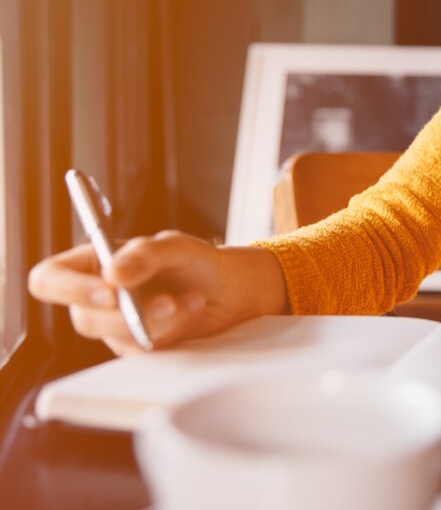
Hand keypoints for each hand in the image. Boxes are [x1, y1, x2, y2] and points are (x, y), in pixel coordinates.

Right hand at [28, 231, 287, 355]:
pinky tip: (193, 309)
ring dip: (158, 322)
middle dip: (128, 314)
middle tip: (167, 302)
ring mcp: (117, 327)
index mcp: (93, 264)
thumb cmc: (199, 261)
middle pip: (84, 318)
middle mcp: (98, 298)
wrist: (233, 289)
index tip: (109, 291)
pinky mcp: (140, 348)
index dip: (69, 289)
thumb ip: (145, 254)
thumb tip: (112, 273)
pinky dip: (173, 331)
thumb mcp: (176, 246)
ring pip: (117, 338)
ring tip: (190, 300)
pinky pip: (143, 351)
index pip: (50, 279)